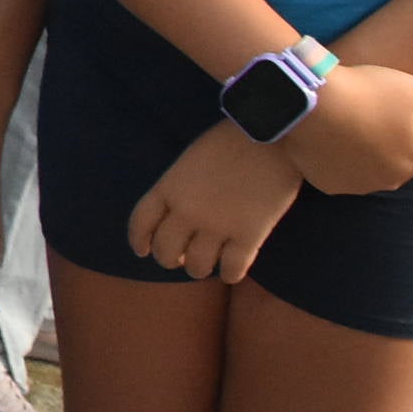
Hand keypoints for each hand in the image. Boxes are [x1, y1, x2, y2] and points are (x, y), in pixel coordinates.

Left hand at [129, 119, 304, 282]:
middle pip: (165, 252)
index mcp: (168, 187)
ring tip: (207, 263)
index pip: (140, 223)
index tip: (144, 251)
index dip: (139, 241)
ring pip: (196, 268)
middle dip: (171, 259)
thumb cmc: (231, 141)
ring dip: (199, 269)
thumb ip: (179, 187)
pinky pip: (231, 270)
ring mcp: (217, 226)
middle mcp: (187, 211)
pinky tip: (231, 271)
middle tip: (182, 258)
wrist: (273, 136)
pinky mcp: (249, 236)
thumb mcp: (191, 159)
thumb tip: (177, 214)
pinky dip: (229, 275)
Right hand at [279, 62, 412, 194]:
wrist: (309, 100)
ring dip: (368, 148)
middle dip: (395, 137)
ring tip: (350, 120)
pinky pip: (341, 172)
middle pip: (403, 156)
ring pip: (372, 166)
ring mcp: (359, 185)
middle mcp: (394, 179)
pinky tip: (330, 135)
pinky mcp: (329, 184)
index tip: (400, 101)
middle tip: (374, 108)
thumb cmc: (369, 91)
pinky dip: (339, 158)